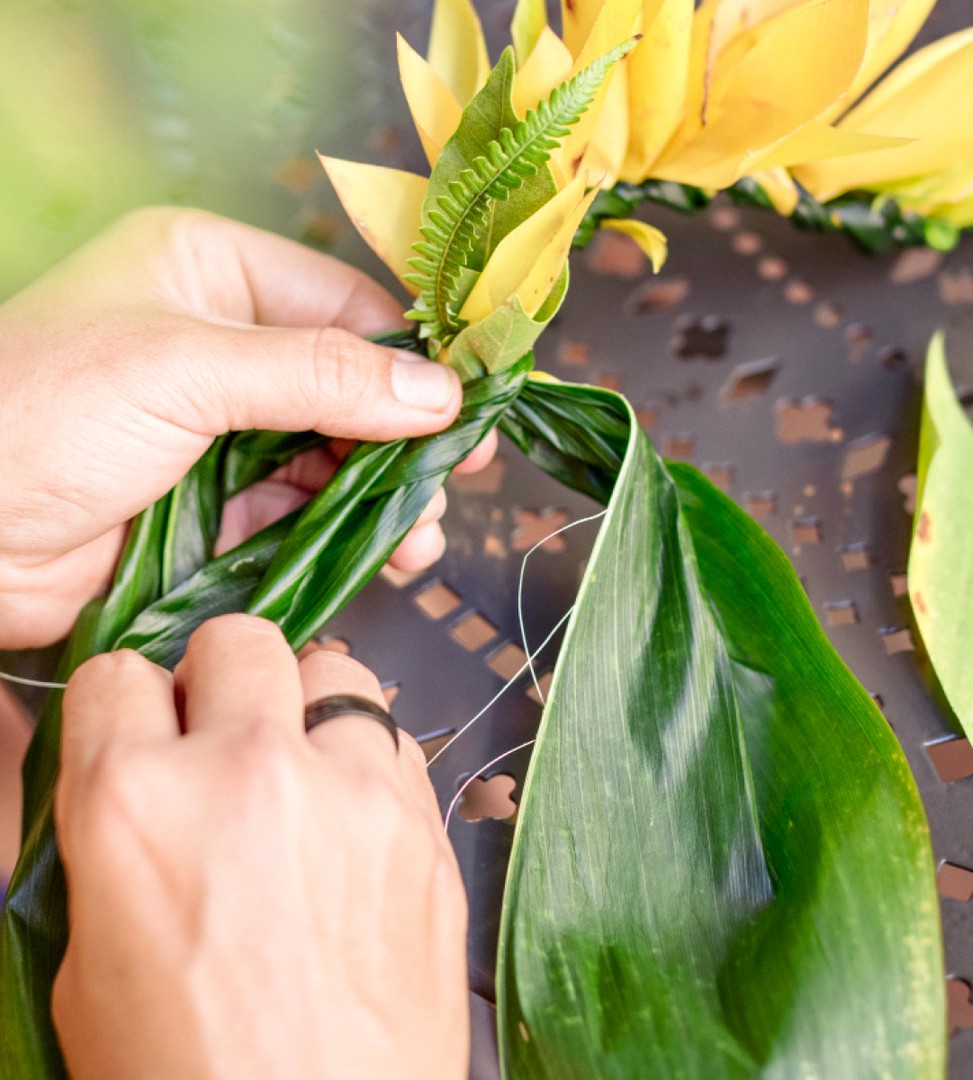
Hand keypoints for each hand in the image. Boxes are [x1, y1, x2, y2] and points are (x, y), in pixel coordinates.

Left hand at [0, 209, 494, 648]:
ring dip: (385, 494)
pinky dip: (349, 532)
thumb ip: (320, 378)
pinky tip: (389, 554)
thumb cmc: (38, 412)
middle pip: (351, 386)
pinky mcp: (219, 502)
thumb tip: (441, 393)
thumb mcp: (186, 370)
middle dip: (405, 437)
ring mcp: (224, 428)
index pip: (345, 303)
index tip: (476, 403)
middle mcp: (224, 343)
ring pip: (336, 454)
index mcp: (211, 273)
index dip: (415, 354)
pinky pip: (305, 509)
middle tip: (457, 480)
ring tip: (421, 536)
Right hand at [52, 614, 468, 1079]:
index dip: (126, 705)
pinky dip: (369, 762)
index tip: (141, 729)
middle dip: (219, 678)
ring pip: (336, 669)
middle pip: (237, 641)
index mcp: (136, 804)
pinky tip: (353, 815)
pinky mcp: (423, 824)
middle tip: (223, 730)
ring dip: (308, 707)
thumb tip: (139, 778)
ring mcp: (352, 791)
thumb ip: (114, 842)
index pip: (118, 673)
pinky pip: (397, 742)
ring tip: (300, 765)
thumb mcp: (91, 965)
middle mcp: (249, 772)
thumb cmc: (189, 1077)